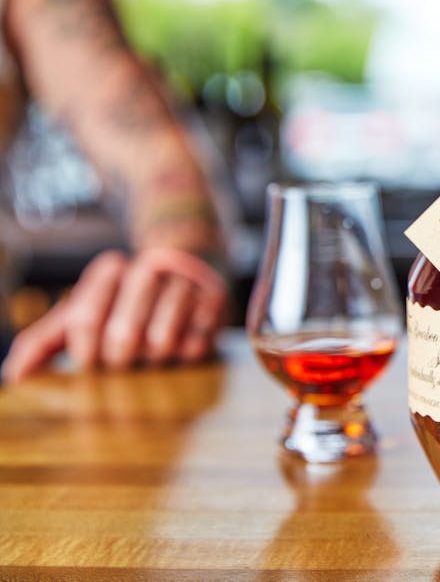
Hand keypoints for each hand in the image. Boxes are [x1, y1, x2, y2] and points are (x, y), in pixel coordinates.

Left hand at [1, 248, 227, 382]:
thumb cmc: (126, 306)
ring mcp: (185, 282)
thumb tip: (14, 376)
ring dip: (156, 357)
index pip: (85, 319)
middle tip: (127, 360)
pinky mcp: (215, 298)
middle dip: (122, 358)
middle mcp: (148, 268)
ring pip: (162, 339)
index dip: (86, 352)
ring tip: (155, 352)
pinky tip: (182, 346)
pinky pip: (198, 342)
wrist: (187, 273)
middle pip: (123, 334)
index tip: (92, 361)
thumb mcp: (85, 314)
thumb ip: (46, 341)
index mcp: (110, 270)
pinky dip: (188, 353)